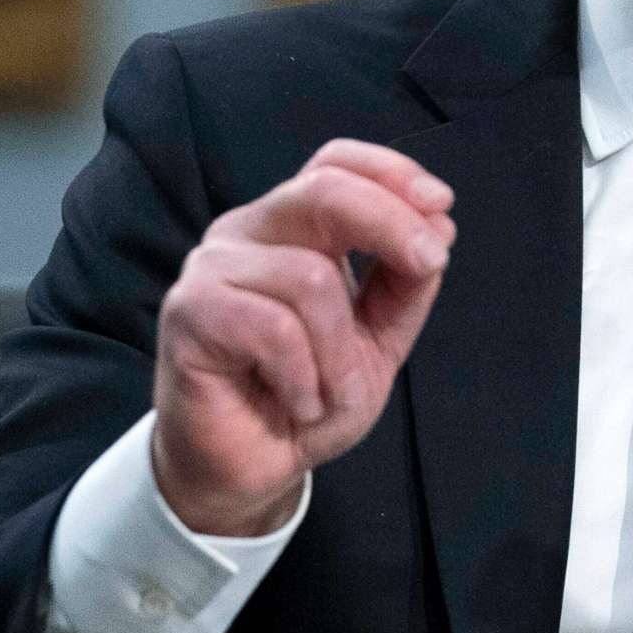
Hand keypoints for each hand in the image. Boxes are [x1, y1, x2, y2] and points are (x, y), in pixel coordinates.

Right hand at [149, 139, 455, 535]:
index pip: (334, 163)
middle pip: (322, 191)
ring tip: (329, 392)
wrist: (252, 469)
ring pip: (309, 276)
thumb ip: (406, 283)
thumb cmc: (308, 397)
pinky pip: (274, 328)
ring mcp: (212, 268)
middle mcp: (248, 233)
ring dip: (340, 352)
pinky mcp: (190, 312)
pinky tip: (296, 401)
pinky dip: (304, 376)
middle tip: (430, 266)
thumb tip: (438, 228)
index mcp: (292, 227)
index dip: (391, 171)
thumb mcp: (379, 340)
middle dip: (391, 224)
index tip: (442, 205)